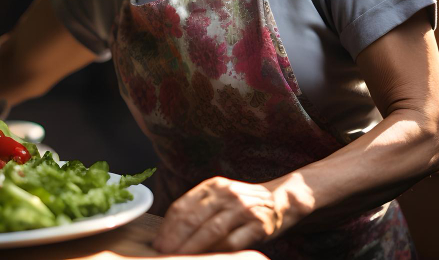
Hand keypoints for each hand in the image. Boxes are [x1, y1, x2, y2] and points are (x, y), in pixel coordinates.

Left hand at [153, 177, 288, 254]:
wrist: (280, 199)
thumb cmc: (242, 204)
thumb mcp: (220, 197)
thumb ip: (199, 209)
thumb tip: (169, 233)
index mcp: (213, 186)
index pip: (182, 206)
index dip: (167, 227)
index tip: (158, 242)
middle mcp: (227, 194)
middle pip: (193, 218)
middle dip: (175, 239)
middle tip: (164, 253)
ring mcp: (244, 208)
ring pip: (211, 230)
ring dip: (193, 247)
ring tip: (181, 257)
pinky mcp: (259, 225)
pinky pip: (233, 241)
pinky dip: (218, 251)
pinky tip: (208, 258)